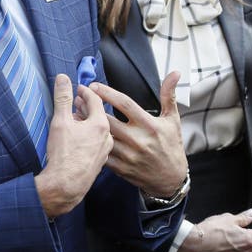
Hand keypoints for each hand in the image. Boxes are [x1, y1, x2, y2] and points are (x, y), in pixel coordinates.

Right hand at [35, 74, 113, 217]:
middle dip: (86, 107)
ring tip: (75, 120)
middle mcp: (107, 137)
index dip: (85, 91)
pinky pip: (96, 143)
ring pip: (98, 130)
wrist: (66, 186)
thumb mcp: (60, 122)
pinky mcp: (99, 162)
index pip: (96, 100)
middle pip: (99, 115)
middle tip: (75, 102)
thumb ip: (63, 98)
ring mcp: (105, 151)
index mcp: (101, 124)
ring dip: (87, 122)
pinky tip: (78, 139)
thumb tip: (63, 78)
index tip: (77, 88)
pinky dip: (88, 136)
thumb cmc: (64, 154)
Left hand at [90, 72, 187, 198]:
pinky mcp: (121, 168)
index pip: (125, 104)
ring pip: (102, 137)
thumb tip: (175, 73)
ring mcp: (128, 155)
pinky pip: (102, 154)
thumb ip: (169, 95)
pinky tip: (83, 135)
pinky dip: (91, 144)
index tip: (93, 86)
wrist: (170, 179)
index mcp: (149, 125)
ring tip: (76, 113)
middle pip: (108, 119)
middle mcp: (138, 140)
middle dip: (91, 107)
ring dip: (87, 125)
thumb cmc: (171, 146)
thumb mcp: (173, 119)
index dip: (107, 93)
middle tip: (79, 97)